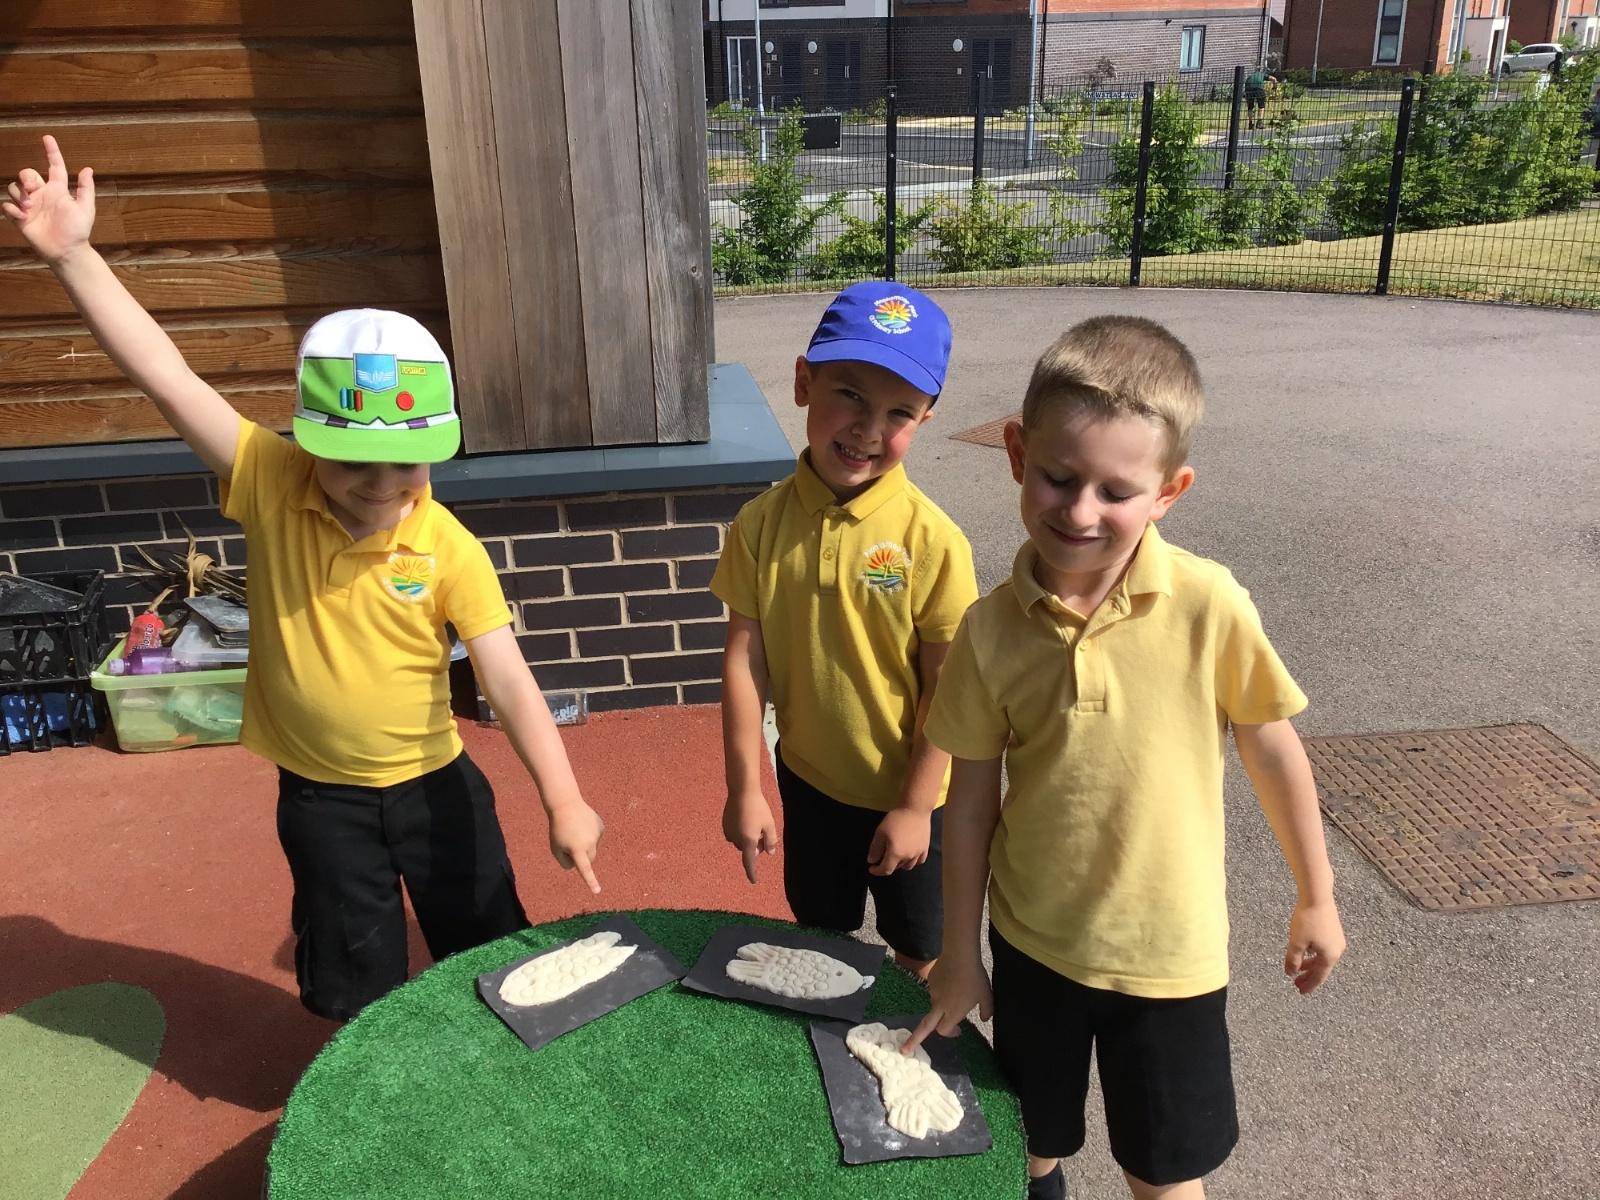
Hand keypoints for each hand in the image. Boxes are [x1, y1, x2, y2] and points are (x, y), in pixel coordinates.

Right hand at [3, 135, 94, 262]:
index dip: (51, 151)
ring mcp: (29, 206)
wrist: (67, 251)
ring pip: (14, 188)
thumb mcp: (85, 209)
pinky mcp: (20, 218)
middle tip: (31, 189)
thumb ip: (86, 189)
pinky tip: (22, 218)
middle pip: (26, 174)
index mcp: (57, 190)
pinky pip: (7, 206)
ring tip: (29, 207)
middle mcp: (42, 194)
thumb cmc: (78, 231)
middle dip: (25, 177)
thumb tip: (87, 169)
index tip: (47, 138)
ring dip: (18, 194)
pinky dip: (11, 209)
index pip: (54, 166)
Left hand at [547, 799, 603, 893]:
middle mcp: (590, 843)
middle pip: (590, 859)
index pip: (585, 869)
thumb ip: (564, 861)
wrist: (566, 804)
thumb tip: (577, 866)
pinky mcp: (601, 827)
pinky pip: (597, 838)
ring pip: (594, 848)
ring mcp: (597, 834)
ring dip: (586, 845)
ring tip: (576, 832)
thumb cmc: (558, 829)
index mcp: (577, 849)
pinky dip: (591, 835)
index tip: (597, 891)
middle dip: (582, 856)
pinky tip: (583, 826)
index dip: (591, 881)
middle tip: (570, 845)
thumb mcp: (555, 847)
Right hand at [722, 789, 777, 883]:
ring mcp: (729, 832)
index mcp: (748, 841)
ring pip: (740, 841)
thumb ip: (771, 841)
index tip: (754, 881)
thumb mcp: (769, 824)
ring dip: (747, 838)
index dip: (752, 872)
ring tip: (754, 822)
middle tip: (763, 832)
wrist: (742, 791)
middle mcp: (736, 839)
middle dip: (755, 845)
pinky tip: (745, 819)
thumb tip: (769, 853)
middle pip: (747, 849)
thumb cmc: (758, 808)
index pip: (750, 862)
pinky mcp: (725, 825)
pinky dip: (741, 831)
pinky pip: (734, 834)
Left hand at [867, 807, 930, 875]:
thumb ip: (875, 849)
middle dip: (887, 864)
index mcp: (896, 854)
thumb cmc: (896, 819)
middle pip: (896, 868)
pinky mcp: (925, 848)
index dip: (877, 871)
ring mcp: (918, 853)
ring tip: (896, 855)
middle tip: (882, 856)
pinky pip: (919, 861)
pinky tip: (909, 854)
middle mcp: (908, 857)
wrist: (915, 809)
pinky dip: (913, 861)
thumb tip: (872, 861)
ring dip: (900, 864)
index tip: (871, 868)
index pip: (885, 870)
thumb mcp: (880, 832)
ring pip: (908, 866)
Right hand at [902, 954, 992, 1053]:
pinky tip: (952, 978)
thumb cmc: (975, 978)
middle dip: (913, 1041)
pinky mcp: (930, 981)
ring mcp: (933, 992)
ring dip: (943, 1004)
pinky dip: (943, 989)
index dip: (950, 1033)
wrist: (959, 954)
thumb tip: (985, 1019)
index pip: (944, 1030)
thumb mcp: (987, 996)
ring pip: (935, 1004)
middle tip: (904, 1051)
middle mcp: (939, 1006)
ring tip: (958, 989)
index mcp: (952, 1013)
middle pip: (924, 1027)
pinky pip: (935, 989)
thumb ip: (987, 1011)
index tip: (959, 1031)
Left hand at [1285, 898, 1344, 993]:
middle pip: (1322, 969)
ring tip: (1298, 969)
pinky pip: (1324, 949)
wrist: (1318, 896)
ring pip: (1323, 959)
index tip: (1300, 991)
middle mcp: (1337, 950)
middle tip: (1296, 983)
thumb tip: (1290, 973)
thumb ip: (1293, 960)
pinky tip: (1305, 953)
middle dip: (1308, 977)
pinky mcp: (1334, 931)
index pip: (1319, 977)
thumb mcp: (1296, 942)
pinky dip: (1314, 955)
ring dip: (1310, 965)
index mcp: (1329, 956)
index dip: (1309, 985)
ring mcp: (1337, 940)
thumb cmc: (1307, 919)